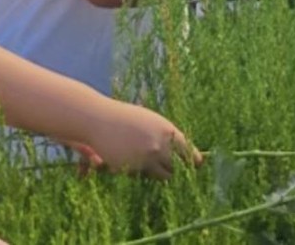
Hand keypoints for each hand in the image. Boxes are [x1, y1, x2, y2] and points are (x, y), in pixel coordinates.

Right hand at [82, 99, 200, 178]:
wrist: (99, 120)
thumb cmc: (127, 118)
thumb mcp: (153, 121)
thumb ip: (168, 137)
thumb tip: (186, 153)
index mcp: (168, 132)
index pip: (190, 155)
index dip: (193, 163)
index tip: (196, 168)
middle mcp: (159, 147)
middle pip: (177, 170)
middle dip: (176, 171)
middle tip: (172, 169)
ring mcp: (145, 160)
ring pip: (160, 176)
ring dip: (157, 172)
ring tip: (147, 159)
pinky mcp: (131, 170)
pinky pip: (141, 176)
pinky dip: (138, 172)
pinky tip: (129, 158)